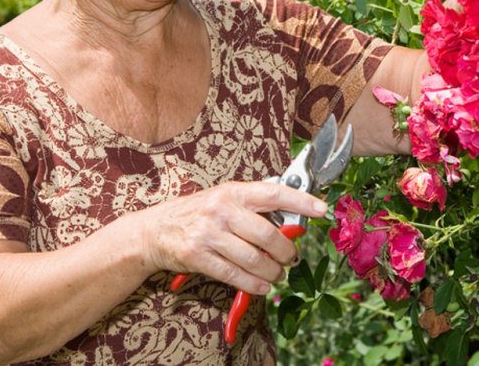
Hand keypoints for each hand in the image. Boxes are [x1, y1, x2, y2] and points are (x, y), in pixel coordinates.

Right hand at [141, 181, 327, 293]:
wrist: (156, 230)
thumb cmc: (197, 213)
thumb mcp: (225, 199)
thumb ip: (254, 207)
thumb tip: (291, 220)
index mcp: (234, 192)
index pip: (274, 193)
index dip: (301, 201)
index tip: (322, 210)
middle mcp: (222, 210)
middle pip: (268, 234)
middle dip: (286, 251)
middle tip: (291, 258)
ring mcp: (209, 234)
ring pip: (254, 259)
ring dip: (272, 272)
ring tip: (276, 275)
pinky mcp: (198, 257)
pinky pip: (235, 275)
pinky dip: (254, 285)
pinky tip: (262, 286)